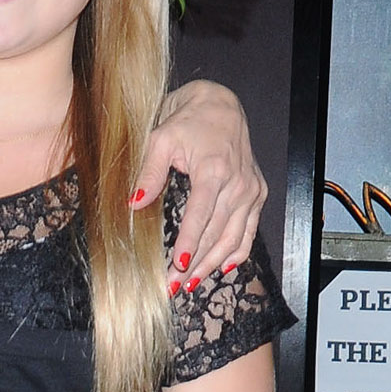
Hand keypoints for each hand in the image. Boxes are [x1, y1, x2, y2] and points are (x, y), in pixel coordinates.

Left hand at [134, 80, 266, 289]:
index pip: (200, 216)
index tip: (177, 266)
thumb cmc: (187, 121)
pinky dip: (237, 252)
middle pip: (215, 233)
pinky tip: (222, 268)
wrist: (220, 106)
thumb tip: (133, 204)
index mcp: (214, 171)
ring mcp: (251, 190)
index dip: (188, 243)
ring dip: (213, 264)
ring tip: (192, 284)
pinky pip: (248, 231)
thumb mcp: (160, 139)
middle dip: (194, 262)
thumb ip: (148, 173)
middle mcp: (238, 184)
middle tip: (173, 285)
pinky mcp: (257, 193)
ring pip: (233, 238)